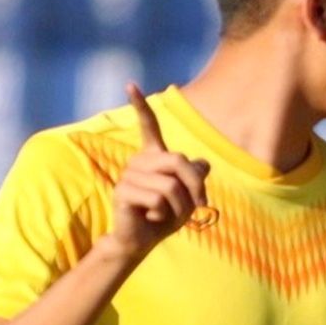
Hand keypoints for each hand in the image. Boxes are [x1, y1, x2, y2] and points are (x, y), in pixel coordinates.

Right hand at [107, 83, 209, 260]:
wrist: (142, 240)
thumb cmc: (165, 216)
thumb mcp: (188, 196)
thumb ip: (195, 177)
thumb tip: (203, 164)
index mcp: (153, 156)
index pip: (148, 126)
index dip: (140, 106)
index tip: (130, 84)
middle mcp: (138, 160)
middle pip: (179, 161)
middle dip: (196, 186)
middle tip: (199, 205)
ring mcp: (128, 175)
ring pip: (171, 185)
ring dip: (178, 207)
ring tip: (164, 213)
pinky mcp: (123, 191)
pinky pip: (158, 198)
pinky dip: (163, 214)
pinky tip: (151, 217)